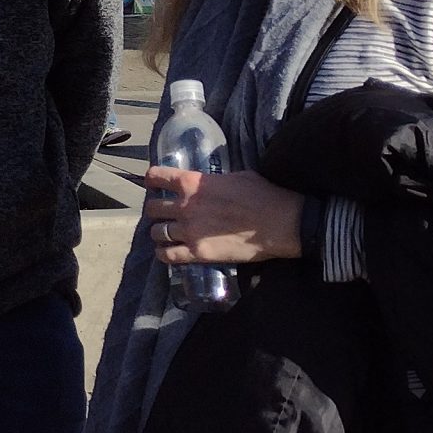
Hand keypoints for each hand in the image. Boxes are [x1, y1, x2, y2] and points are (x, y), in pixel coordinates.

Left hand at [144, 165, 305, 266]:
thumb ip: (214, 181)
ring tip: (166, 234)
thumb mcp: (236, 176)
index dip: (151, 181)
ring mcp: (190, 231)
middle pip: (152, 208)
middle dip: (156, 210)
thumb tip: (210, 184)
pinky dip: (163, 254)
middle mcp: (185, 206)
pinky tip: (166, 252)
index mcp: (193, 183)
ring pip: (156, 232)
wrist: (281, 223)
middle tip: (164, 214)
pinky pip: (166, 255)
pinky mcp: (198, 253)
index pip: (156, 177)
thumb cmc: (263, 195)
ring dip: (159, 233)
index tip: (153, 185)